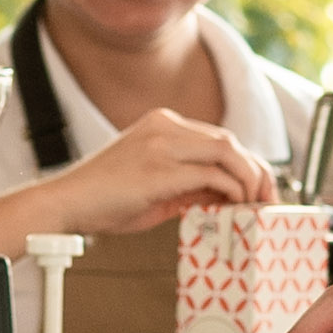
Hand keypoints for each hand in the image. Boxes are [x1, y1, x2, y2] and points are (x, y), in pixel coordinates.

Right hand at [0, 109, 272, 250]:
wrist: (65, 204)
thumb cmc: (103, 200)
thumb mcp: (153, 186)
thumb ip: (187, 184)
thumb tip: (222, 197)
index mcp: (162, 124)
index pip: (218, 138)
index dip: (245, 164)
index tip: (258, 189)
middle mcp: (164, 127)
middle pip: (228, 141)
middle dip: (255, 171)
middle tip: (267, 199)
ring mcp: (160, 145)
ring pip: (225, 152)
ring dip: (248, 180)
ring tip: (254, 206)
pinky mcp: (158, 170)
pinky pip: (210, 174)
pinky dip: (228, 191)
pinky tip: (231, 208)